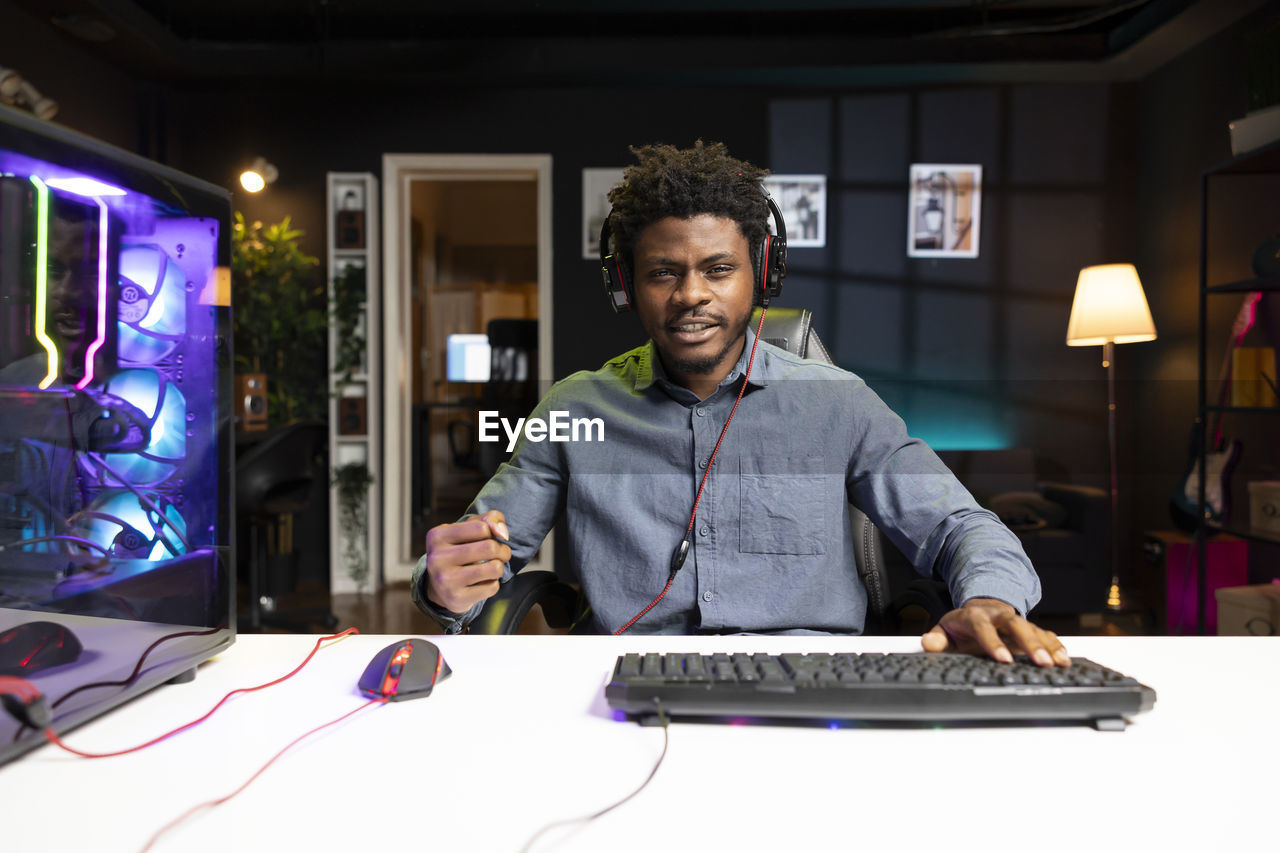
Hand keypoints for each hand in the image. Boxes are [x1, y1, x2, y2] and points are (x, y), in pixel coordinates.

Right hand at [423, 510, 511, 613]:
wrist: (440, 587)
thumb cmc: (459, 550)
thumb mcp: (468, 529)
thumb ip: (489, 519)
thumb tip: (502, 533)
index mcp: (437, 536)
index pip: (481, 527)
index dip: (492, 532)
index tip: (489, 538)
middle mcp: (437, 558)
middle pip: (490, 547)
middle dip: (503, 550)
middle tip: (501, 554)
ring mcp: (445, 580)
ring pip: (495, 568)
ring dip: (500, 567)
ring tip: (492, 568)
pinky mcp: (456, 598)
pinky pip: (492, 587)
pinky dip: (493, 584)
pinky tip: (481, 583)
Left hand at [921, 597, 1069, 666]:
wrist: (980, 608)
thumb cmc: (962, 625)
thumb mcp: (945, 630)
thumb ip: (937, 639)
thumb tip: (928, 644)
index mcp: (976, 616)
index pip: (984, 628)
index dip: (994, 643)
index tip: (1003, 660)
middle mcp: (1000, 616)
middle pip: (1017, 625)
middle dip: (1030, 643)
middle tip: (1041, 662)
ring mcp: (1017, 621)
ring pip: (1034, 629)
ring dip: (1047, 646)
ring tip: (1059, 664)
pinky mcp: (1030, 628)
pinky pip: (1046, 635)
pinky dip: (1056, 645)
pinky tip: (1065, 659)